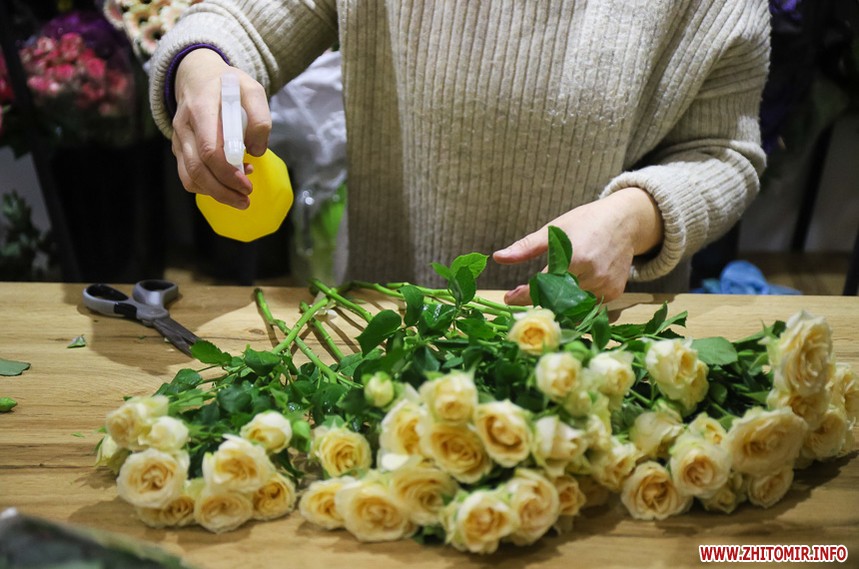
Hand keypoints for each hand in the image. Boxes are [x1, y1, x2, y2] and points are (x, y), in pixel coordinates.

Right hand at [171, 48, 272, 207]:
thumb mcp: (252, 90)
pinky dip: (207, 187)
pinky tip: (227, 181)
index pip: (208, 149)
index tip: (247, 184)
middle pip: (197, 169)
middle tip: (246, 199)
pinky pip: (188, 176)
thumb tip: (256, 151)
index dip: (227, 172)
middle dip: (222, 191)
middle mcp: (184, 126)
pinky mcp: (180, 149)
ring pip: (189, 176)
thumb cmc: (227, 84)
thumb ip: (259, 118)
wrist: (197, 76)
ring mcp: (179, 139)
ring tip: (240, 196)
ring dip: (215, 193)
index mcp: (201, 109)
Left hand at [493, 188, 663, 303]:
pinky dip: (576, 305)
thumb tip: (498, 257)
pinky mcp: (614, 293)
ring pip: (572, 307)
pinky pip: (589, 307)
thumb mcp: (554, 229)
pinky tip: (569, 295)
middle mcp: (592, 274)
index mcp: (575, 256)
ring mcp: (605, 286)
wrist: (626, 221)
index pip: (543, 285)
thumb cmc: (586, 222)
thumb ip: (526, 247)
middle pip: (556, 300)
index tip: (508, 298)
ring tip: (547, 295)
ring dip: (557, 305)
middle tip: (526, 295)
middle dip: (539, 300)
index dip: (524, 295)